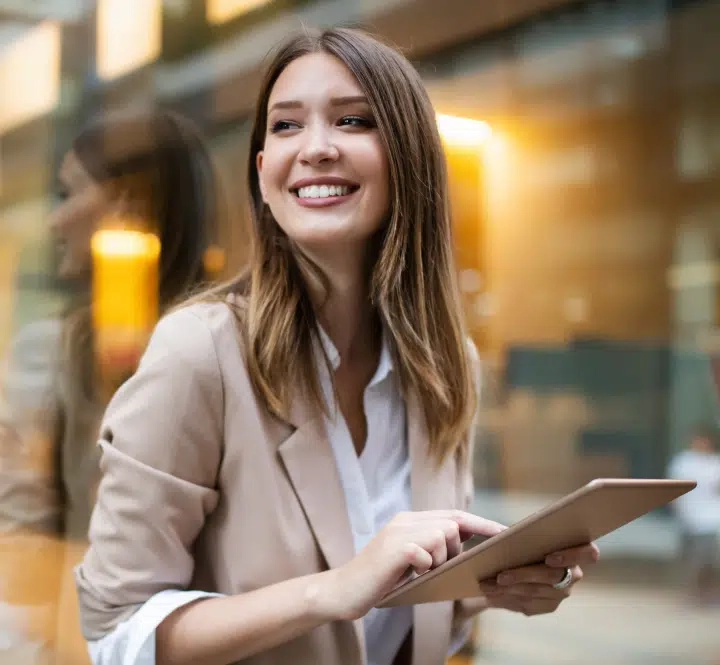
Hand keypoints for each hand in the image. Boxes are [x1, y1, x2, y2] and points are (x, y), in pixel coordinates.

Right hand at [322, 510, 505, 620]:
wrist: (343, 590)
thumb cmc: (379, 580)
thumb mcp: (409, 559)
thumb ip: (430, 547)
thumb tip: (462, 548)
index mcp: (409, 520)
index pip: (453, 514)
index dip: (480, 523)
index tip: (505, 532)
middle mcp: (404, 520)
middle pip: (452, 523)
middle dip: (456, 548)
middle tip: (438, 567)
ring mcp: (398, 532)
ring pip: (442, 535)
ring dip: (439, 559)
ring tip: (420, 572)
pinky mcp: (393, 548)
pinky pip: (426, 552)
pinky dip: (425, 566)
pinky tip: (411, 573)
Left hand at [477, 543, 599, 615]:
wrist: (521, 559)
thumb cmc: (528, 539)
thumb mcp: (529, 532)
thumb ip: (525, 533)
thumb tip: (501, 536)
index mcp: (577, 550)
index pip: (589, 553)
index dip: (571, 556)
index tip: (549, 557)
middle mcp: (573, 575)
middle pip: (551, 577)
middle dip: (523, 576)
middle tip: (500, 576)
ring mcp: (561, 594)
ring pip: (534, 593)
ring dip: (507, 589)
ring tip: (485, 585)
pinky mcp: (547, 606)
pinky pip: (527, 605)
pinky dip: (506, 599)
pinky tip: (490, 595)